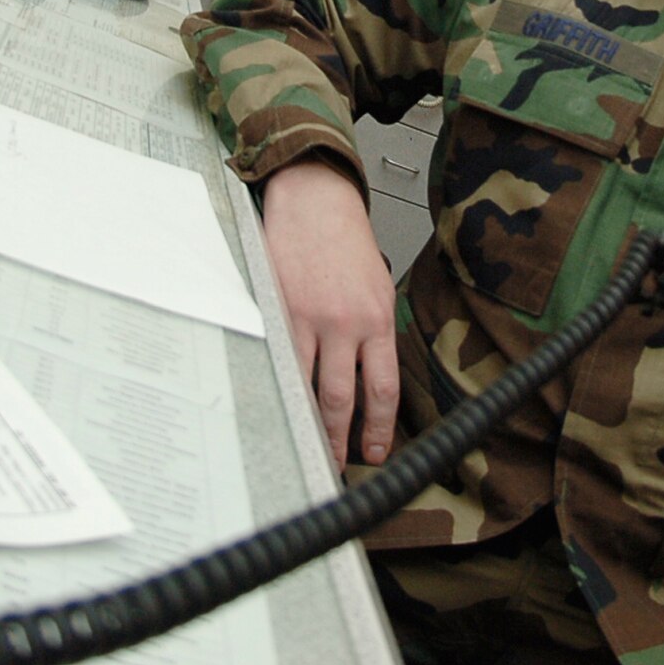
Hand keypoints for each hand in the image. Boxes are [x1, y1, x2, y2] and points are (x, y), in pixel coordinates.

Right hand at [260, 160, 399, 469]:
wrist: (315, 201)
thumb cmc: (345, 241)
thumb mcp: (377, 285)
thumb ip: (374, 331)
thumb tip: (370, 374)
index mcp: (377, 319)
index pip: (383, 388)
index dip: (379, 427)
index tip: (376, 450)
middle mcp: (347, 323)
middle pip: (346, 396)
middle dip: (343, 438)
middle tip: (340, 463)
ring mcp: (310, 319)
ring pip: (310, 384)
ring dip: (311, 421)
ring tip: (309, 444)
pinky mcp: (279, 310)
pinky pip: (281, 359)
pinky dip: (282, 385)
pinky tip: (281, 403)